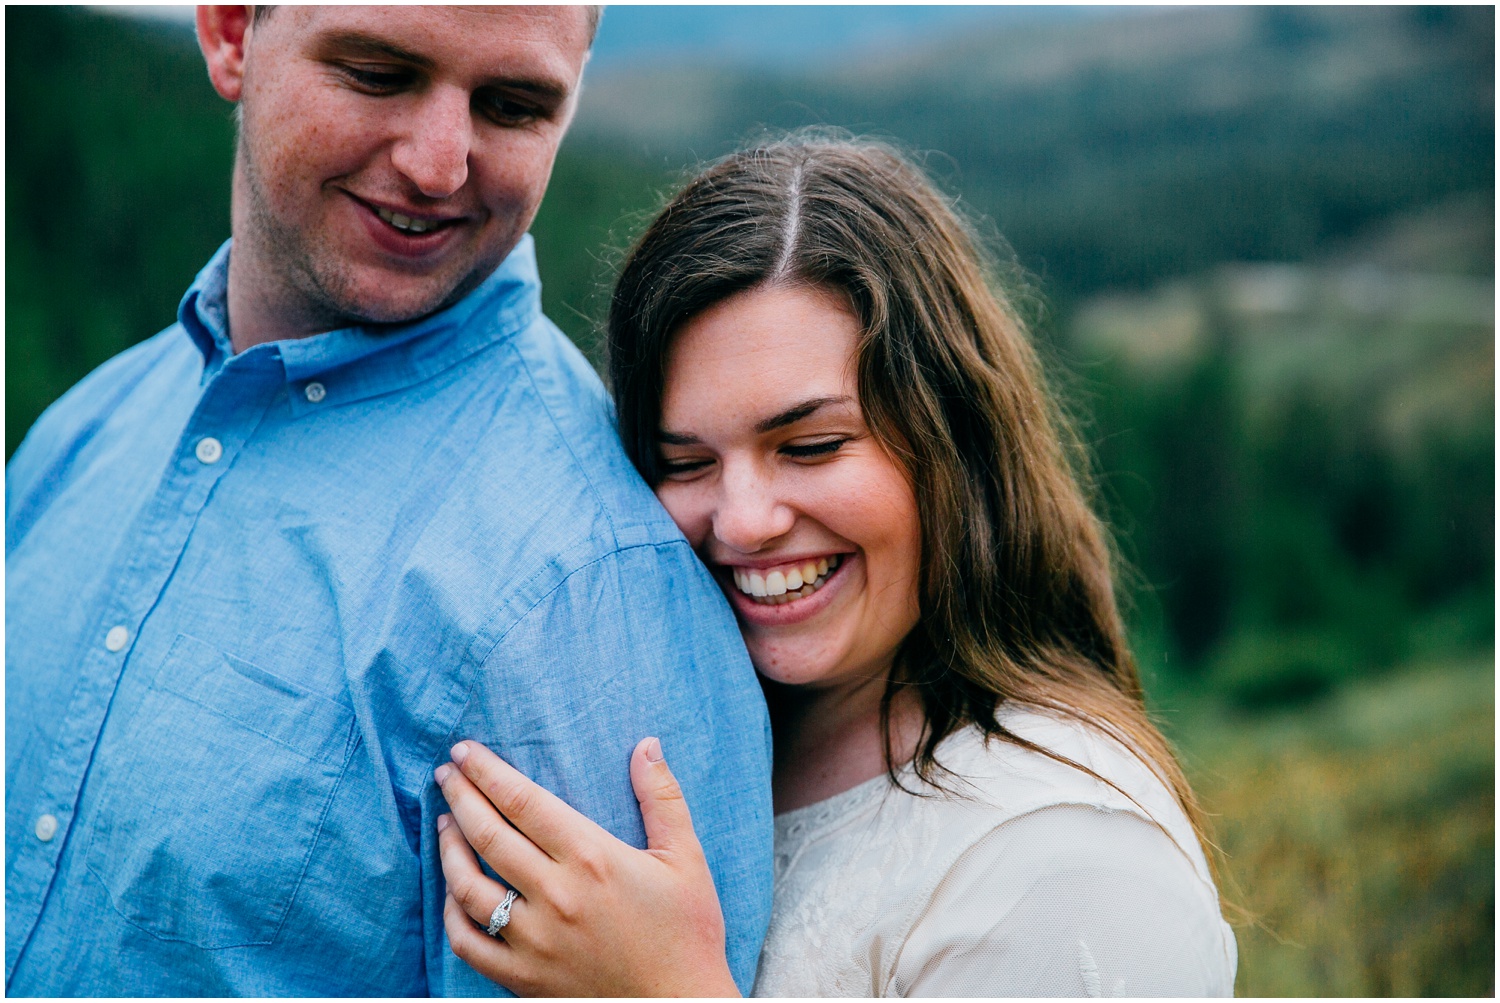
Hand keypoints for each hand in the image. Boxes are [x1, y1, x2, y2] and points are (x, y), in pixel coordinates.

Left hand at [435, 737, 741, 997]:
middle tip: (444, 773)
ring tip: (444, 823)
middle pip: (488, 834)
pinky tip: (453, 893)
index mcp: (591, 857)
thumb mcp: (686, 858)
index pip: (522, 801)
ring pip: (468, 886)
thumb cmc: (688, 931)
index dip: (487, 771)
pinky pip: (469, 942)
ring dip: (449, 849)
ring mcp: (534, 939)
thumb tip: (646, 745)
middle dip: (460, 796)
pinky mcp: (523, 977)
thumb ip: (662, 797)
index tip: (464, 752)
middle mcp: (555, 895)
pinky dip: (452, 914)